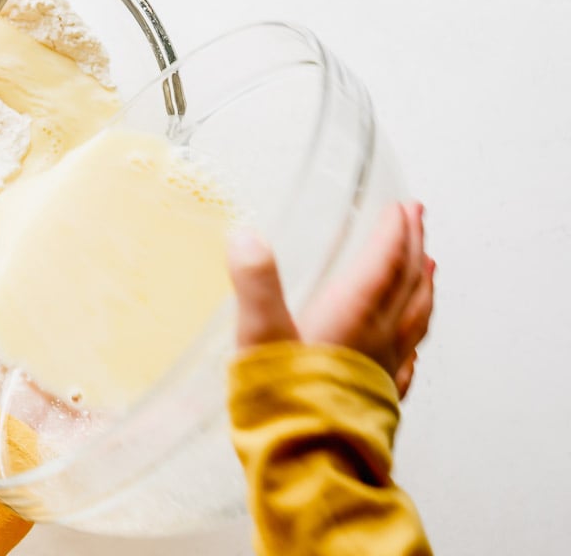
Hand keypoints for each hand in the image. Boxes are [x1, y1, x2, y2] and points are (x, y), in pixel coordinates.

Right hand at [227, 202, 435, 397]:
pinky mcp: (379, 397)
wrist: (309, 467)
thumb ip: (255, 283)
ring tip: (429, 270)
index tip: (403, 207)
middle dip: (413, 248)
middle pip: (407, 284)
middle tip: (418, 220)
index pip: (384, 264)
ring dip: (422, 288)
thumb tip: (246, 236)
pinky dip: (413, 340)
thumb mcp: (259, 335)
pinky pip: (407, 360)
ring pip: (414, 320)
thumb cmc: (283, 402)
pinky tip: (412, 347)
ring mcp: (383, 369)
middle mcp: (377, 338)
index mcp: (352, 314)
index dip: (394, 233)